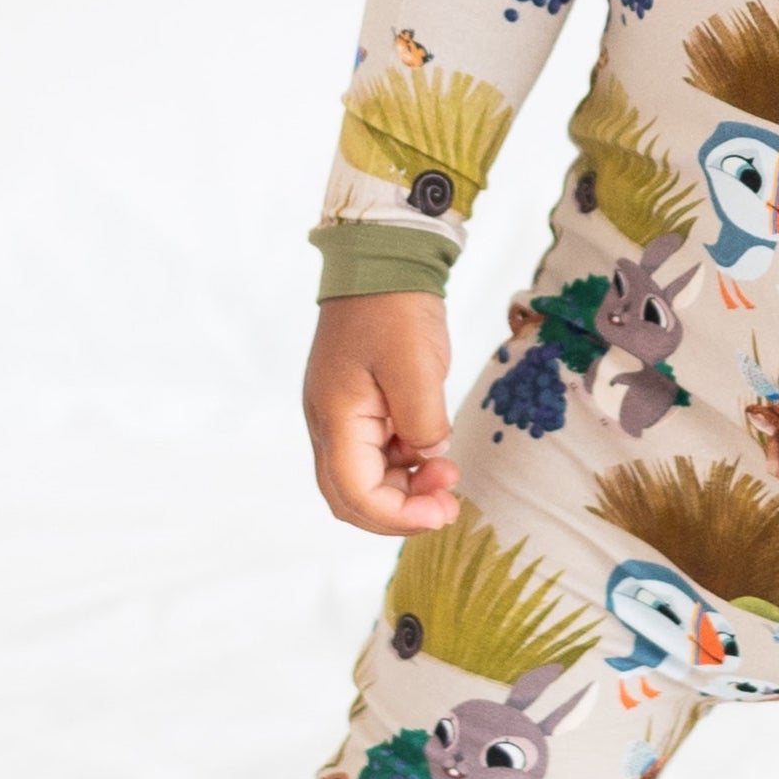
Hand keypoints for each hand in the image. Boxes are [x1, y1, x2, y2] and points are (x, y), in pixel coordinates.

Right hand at [303, 294, 459, 534]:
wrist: (382, 261)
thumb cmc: (394, 309)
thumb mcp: (416, 366)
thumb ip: (423, 422)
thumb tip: (430, 458)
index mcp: (336, 419)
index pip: (356, 495)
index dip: (400, 517)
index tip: (443, 511)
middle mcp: (330, 425)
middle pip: (353, 498)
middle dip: (401, 511)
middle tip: (448, 504)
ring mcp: (343, 417)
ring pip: (367, 479)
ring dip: (406, 488)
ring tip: (448, 472)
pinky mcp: (360, 408)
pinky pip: (378, 453)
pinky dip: (406, 464)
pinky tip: (435, 450)